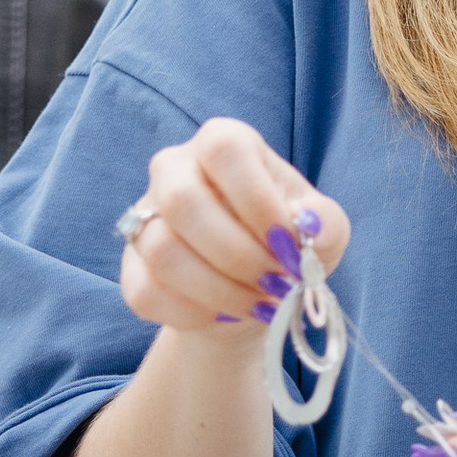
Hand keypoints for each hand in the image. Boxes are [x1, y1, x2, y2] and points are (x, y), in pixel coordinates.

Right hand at [116, 117, 349, 342]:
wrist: (250, 288)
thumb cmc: (286, 243)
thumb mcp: (323, 229)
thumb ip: (325, 222)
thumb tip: (309, 224)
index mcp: (223, 142)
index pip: (224, 150)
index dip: (256, 199)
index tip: (289, 243)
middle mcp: (174, 169)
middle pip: (182, 201)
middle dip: (238, 255)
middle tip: (277, 284)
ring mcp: (145, 216)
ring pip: (162, 251)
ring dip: (221, 290)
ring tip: (260, 303)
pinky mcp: (131, 265)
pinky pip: (146, 292)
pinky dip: (193, 314)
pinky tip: (224, 313)